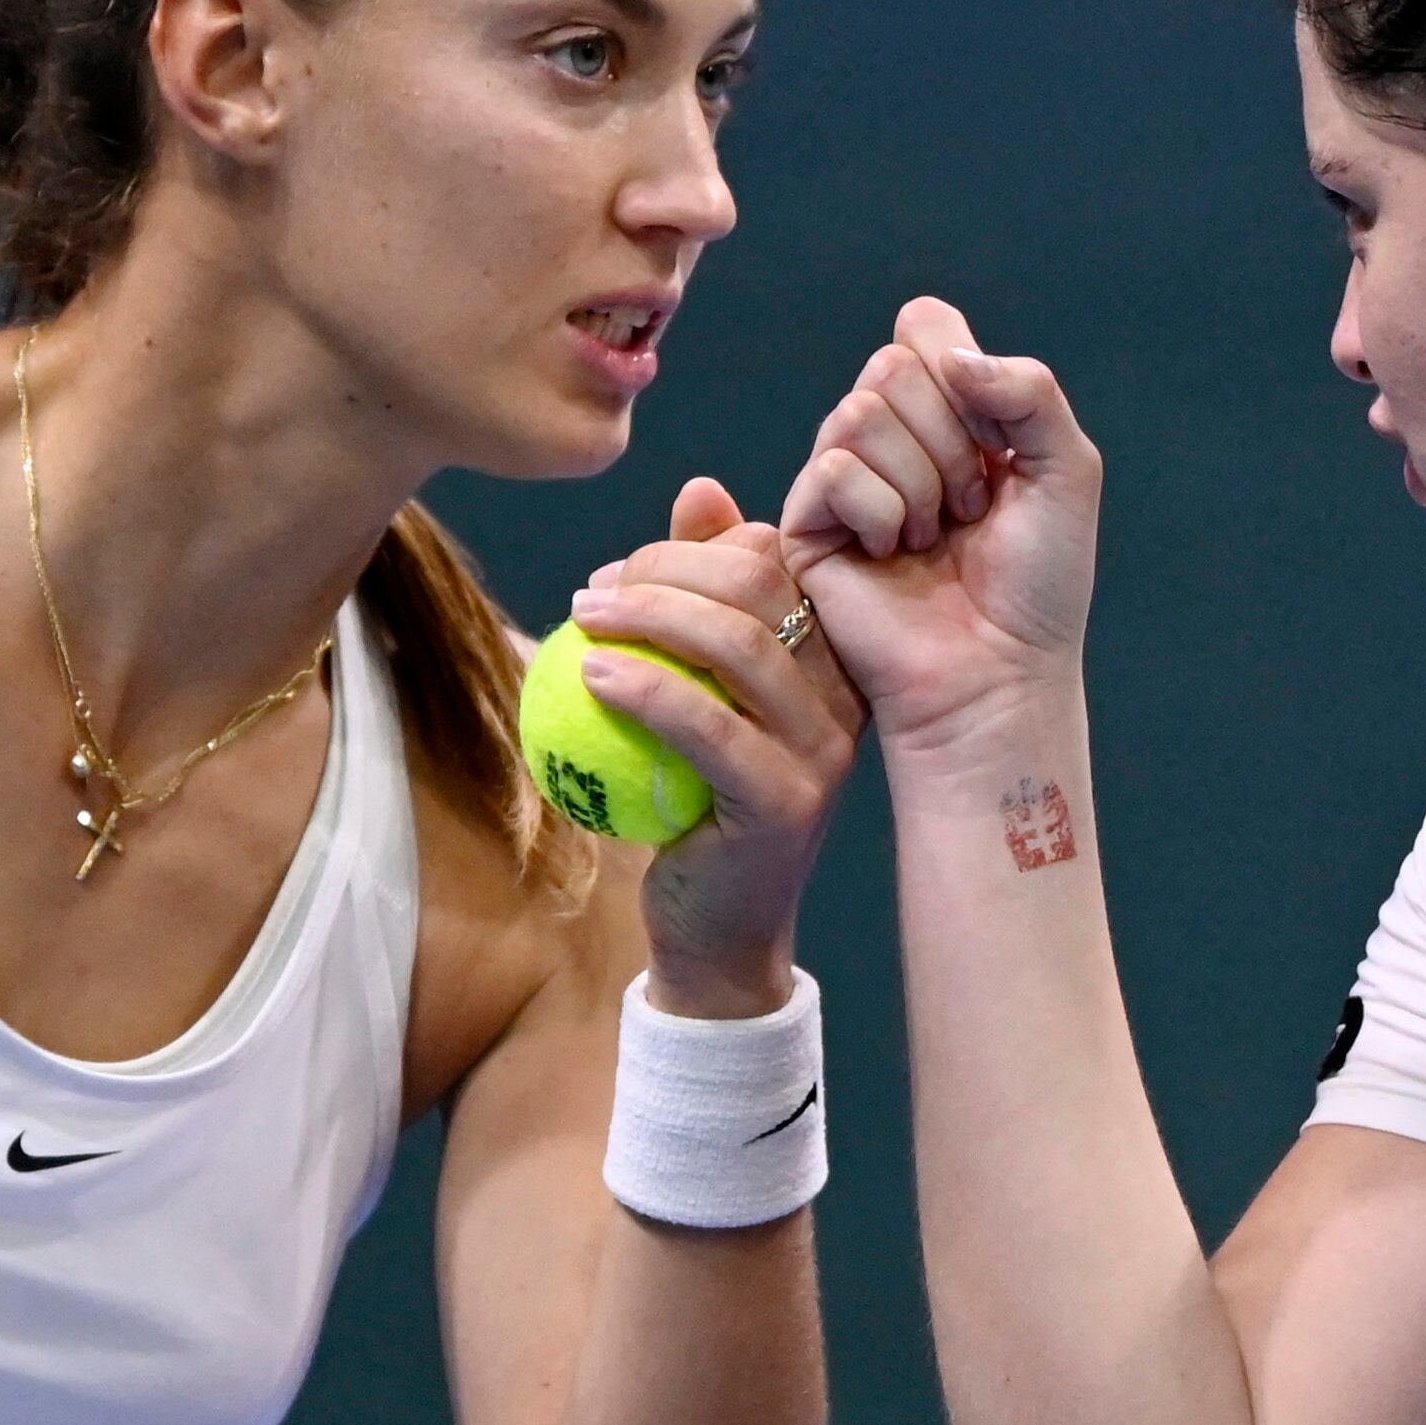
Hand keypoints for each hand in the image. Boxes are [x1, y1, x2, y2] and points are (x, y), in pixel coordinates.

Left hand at [570, 477, 866, 1018]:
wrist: (716, 931)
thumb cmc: (693, 807)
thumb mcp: (698, 692)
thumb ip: (701, 601)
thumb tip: (701, 493)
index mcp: (832, 659)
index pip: (776, 559)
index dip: (692, 546)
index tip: (620, 571)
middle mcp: (843, 697)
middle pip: (761, 585)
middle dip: (666, 567)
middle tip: (594, 592)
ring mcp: (823, 750)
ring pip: (739, 644)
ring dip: (646, 614)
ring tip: (581, 617)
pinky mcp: (786, 801)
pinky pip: (708, 725)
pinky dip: (643, 688)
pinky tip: (590, 675)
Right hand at [777, 297, 1101, 760]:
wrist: (1000, 672)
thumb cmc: (1036, 585)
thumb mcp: (1067, 468)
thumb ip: (1028, 390)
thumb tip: (950, 353)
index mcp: (945, 410)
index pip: (924, 326)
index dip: (964, 373)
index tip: (1001, 446)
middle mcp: (886, 436)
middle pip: (891, 363)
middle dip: (951, 440)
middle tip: (971, 508)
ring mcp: (842, 478)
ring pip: (860, 413)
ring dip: (922, 483)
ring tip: (935, 538)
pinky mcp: (807, 523)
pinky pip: (834, 468)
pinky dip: (882, 512)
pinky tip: (893, 556)